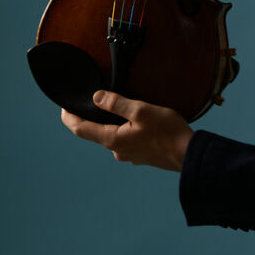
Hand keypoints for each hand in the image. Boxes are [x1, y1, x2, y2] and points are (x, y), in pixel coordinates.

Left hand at [61, 90, 193, 171]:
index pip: (80, 129)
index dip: (69, 117)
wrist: (190, 154)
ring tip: (126, 109)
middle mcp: (117, 150)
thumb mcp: (141, 110)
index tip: (64, 107)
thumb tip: (96, 97)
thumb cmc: (168, 132)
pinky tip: (142, 123)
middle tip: (99, 100)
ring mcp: (129, 156)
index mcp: (112, 139)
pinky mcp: (141, 156)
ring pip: (114, 135)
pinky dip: (128, 130)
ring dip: (115, 123)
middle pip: (97, 132)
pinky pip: (127, 141)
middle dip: (96, 116)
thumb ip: (116, 103)